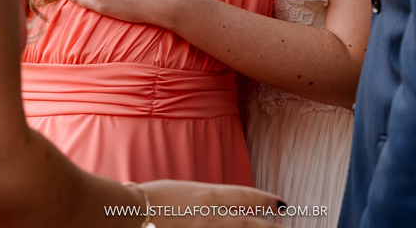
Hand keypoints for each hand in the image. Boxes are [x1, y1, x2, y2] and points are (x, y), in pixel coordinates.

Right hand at [138, 180, 282, 227]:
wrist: (131, 212)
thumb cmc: (153, 197)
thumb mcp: (186, 191)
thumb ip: (207, 199)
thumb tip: (223, 204)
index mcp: (210, 195)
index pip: (247, 197)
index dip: (267, 201)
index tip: (281, 204)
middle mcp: (212, 215)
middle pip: (250, 223)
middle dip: (270, 227)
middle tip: (284, 227)